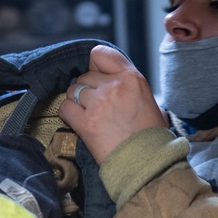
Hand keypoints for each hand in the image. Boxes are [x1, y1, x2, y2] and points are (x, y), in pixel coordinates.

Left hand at [58, 44, 167, 163]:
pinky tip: (78, 123)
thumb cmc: (151, 137)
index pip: (100, 54)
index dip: (94, 65)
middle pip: (84, 76)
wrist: (147, 163)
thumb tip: (117, 84)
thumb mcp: (150, 103)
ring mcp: (99, 102)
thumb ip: (132, 89)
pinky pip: (65, 108)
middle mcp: (115, 86)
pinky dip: (68, 114)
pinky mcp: (86, 122)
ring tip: (89, 116)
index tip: (95, 76)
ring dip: (77, 102)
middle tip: (95, 106)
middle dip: (86, 90)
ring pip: (73, 90)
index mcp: (132, 78)